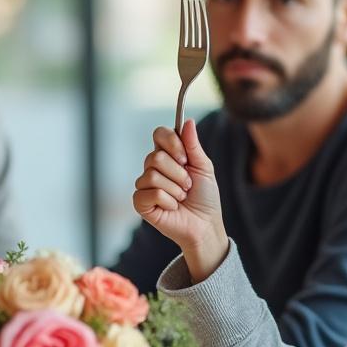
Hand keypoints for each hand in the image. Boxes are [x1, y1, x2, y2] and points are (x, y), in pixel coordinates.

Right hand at [132, 119, 227, 279]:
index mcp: (167, 155)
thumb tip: (187, 122)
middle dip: (178, 173)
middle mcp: (152, 167)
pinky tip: (172, 207)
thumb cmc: (205, 197)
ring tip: (181, 198)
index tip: (185, 158)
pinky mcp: (140, 202)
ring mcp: (144, 185)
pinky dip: (167, 200)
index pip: (158, 134)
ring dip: (175, 189)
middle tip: (187, 186)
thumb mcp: (204, 167)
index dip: (171, 142)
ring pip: (153, 175)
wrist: (205, 224)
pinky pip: (151, 193)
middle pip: (155, 157)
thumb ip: (193, 145)